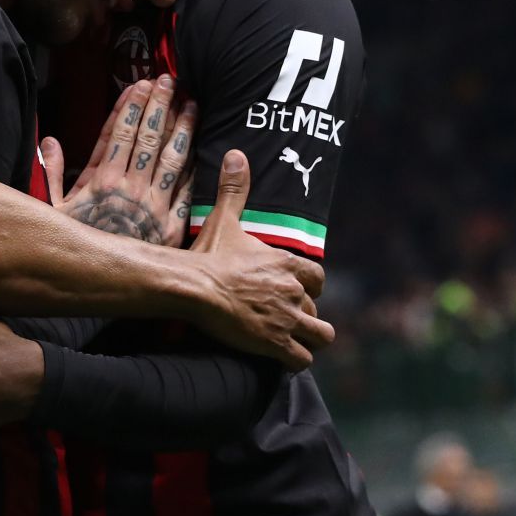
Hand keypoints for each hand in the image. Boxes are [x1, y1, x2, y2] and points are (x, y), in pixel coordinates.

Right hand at [47, 77, 195, 246]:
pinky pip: (187, 188)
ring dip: (183, 127)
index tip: (141, 85)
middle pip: (149, 138)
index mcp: (101, 180)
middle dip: (160, 105)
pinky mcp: (172, 224)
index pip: (120, 133)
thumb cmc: (75, 247)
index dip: (132, 106)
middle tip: (171, 81)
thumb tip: (49, 142)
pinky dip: (194, 165)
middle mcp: (130, 188)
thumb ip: (50, 174)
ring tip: (192, 103)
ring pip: (173, 157)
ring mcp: (154, 205)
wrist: (101, 287)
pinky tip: (200, 145)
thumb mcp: (52, 211)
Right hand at [186, 151, 333, 369]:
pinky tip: (280, 358)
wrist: (195, 287)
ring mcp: (288, 319)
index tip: (297, 290)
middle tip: (282, 317)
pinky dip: (294, 360)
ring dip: (309, 339)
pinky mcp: (276, 342)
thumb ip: (234, 190)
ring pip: (321, 335)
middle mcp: (294, 291)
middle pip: (317, 308)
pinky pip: (302, 359)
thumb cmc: (209, 255)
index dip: (310, 286)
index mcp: (286, 264)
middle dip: (304, 315)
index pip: (318, 278)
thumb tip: (237, 155)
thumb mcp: (224, 220)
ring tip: (291, 341)